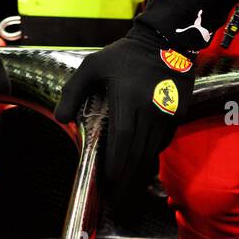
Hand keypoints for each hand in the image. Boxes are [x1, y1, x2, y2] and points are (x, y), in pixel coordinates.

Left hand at [55, 21, 195, 189]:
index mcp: (127, 98)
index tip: (109, 179)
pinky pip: (164, 140)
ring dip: (141, 172)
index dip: (116, 162)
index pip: (123, 139)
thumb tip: (61, 118)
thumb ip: (73, 91)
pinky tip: (143, 163)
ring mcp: (167, 112)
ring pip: (153, 150)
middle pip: (139, 153)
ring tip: (129, 190)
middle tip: (118, 199)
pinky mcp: (178, 112)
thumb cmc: (124, 55)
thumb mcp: (93, 65)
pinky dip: (153, 154)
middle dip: (128, 179)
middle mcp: (149, 109)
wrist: (165, 40)